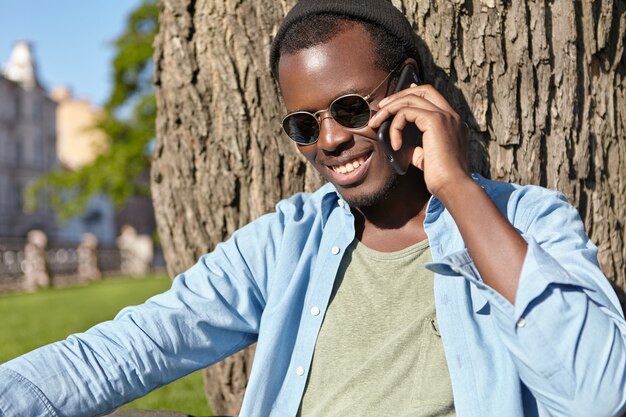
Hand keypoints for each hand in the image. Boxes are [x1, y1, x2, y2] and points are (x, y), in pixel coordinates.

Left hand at [369, 83, 470, 198]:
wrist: (453, 186)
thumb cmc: (441, 178)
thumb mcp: (426, 158)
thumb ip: (417, 148)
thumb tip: (401, 145)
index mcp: (452, 122)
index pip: (433, 97)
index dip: (413, 93)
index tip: (395, 99)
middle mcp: (451, 115)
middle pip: (424, 90)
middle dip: (399, 95)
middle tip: (381, 107)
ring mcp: (445, 116)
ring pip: (412, 98)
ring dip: (389, 108)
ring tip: (376, 122)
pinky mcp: (435, 121)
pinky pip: (406, 113)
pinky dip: (395, 126)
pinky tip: (395, 144)